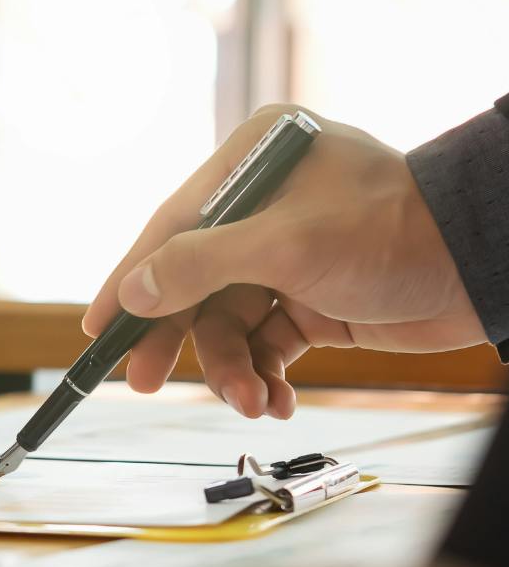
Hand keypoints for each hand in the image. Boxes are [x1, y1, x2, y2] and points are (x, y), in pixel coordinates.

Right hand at [83, 106, 483, 418]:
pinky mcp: (308, 297)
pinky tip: (276, 400)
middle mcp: (260, 206)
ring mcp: (283, 254)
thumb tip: (131, 291)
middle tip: (145, 382)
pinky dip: (265, 375)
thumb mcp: (285, 245)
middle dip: (176, 338)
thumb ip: (199, 264)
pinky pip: (265, 343)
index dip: (129, 281)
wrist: (481, 266)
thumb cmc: (392, 231)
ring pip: (228, 322)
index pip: (170, 228)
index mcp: (250, 164)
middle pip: (192, 281)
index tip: (96, 327)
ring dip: (233, 369)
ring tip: (251, 402)